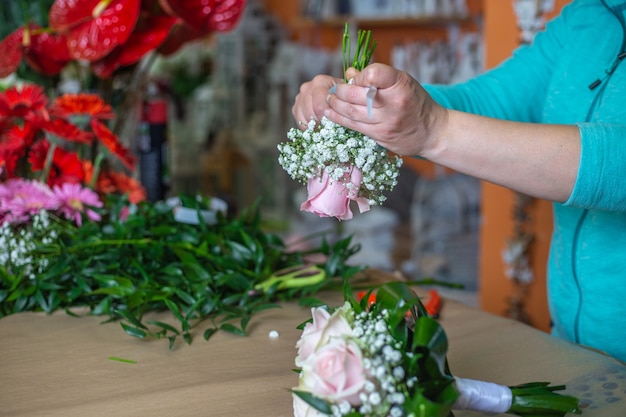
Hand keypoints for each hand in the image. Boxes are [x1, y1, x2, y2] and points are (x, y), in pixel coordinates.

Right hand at [291, 74, 342, 127]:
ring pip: (304, 117)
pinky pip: (299, 121)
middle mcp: (307, 87)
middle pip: (310, 111)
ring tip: (324, 128)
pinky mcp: (295, 107)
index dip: (327, 117)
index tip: (333, 123)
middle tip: (329, 128)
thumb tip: (336, 116)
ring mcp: (299, 97)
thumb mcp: (345, 95)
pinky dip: (308, 127)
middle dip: (321, 122)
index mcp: (319, 82)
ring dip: (315, 125)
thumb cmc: (342, 96)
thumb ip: (342, 102)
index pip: (319, 104)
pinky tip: (317, 128)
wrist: (335, 94)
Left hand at [324, 63, 447, 156]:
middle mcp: (393, 103)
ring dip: (335, 105)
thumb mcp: (403, 82)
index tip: (356, 78)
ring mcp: (386, 122)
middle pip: (356, 94)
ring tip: (329, 100)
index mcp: (401, 84)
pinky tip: (330, 113)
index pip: (374, 73)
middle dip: (340, 91)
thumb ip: (378, 77)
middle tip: (333, 90)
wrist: (432, 132)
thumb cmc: (415, 102)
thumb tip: (350, 73)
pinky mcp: (380, 135)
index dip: (360, 75)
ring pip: (351, 112)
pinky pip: (354, 126)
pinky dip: (339, 118)